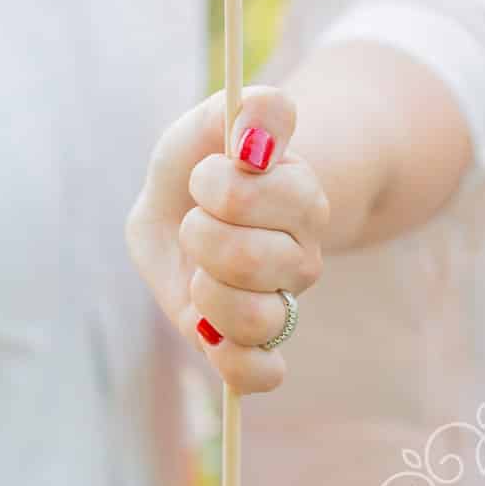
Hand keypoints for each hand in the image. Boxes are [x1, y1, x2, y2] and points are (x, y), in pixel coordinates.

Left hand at [127, 86, 327, 393]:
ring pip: (259, 322)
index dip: (218, 182)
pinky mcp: (253, 347)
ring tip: (196, 273)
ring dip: (209, 294)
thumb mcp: (214, 118)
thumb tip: (256, 141)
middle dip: (202, 235)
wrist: (181, 202)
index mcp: (302, 197)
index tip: (203, 172)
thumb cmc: (203, 159)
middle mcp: (301, 256)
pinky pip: (263, 375)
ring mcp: (280, 304)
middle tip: (195, 221)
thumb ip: (250, 110)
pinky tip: (207, 332)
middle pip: (254, 260)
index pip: (268, 197)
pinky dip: (233, 361)